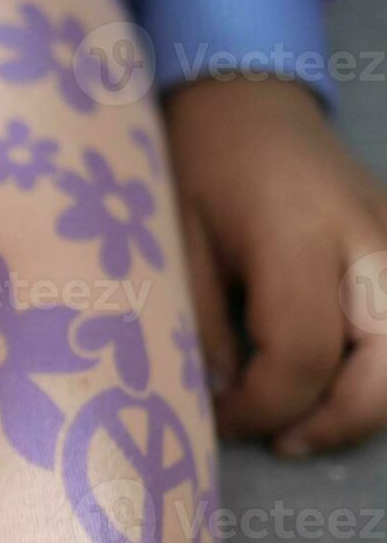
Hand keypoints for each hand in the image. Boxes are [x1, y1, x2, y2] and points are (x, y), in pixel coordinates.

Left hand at [169, 77, 386, 455]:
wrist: (244, 100)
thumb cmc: (198, 167)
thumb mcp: (176, 241)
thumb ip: (200, 323)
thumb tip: (224, 398)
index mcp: (299, 236)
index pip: (303, 355)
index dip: (262, 408)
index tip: (217, 419)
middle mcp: (367, 241)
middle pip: (386, 363)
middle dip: (335, 420)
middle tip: (280, 442)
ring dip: (368, 405)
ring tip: (305, 427)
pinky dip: (380, 370)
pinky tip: (333, 387)